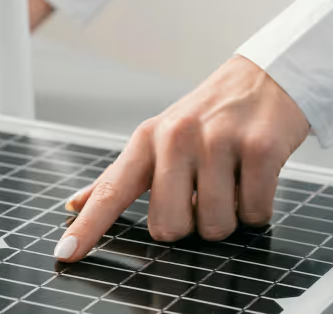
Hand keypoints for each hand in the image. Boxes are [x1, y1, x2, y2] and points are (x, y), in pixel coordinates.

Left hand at [53, 55, 309, 260]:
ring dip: (229, 216)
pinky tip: (254, 177)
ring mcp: (219, 142)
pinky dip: (257, 208)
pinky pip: (254, 214)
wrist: (267, 78)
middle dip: (191, 223)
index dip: (88, 227)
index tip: (65, 254)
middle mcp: (177, 138)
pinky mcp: (259, 149)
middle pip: (169, 226)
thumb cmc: (209, 116)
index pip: (110, 190)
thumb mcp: (158, 136)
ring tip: (231, 179)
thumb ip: (118, 177)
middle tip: (203, 192)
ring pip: (215, 227)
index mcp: (147, 139)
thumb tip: (75, 205)